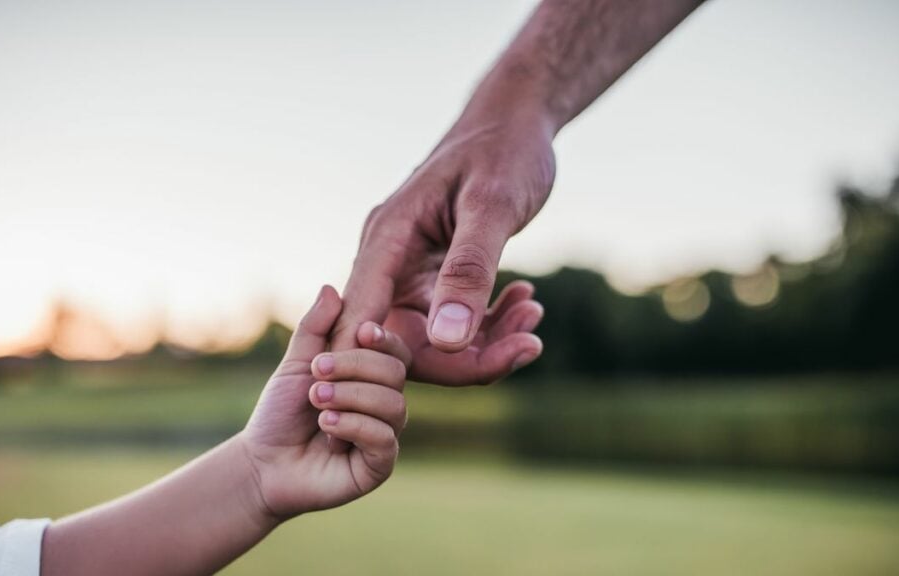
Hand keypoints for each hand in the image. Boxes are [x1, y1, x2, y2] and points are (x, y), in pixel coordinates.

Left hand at [241, 285, 409, 519]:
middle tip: (317, 374)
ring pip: (393, 404)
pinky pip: (384, 438)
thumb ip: (314, 329)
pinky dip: (353, 426)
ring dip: (350, 397)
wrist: (263, 463)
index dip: (384, 339)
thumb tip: (330, 288)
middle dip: (354, 367)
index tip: (361, 332)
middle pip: (395, 372)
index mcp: (370, 377)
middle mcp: (384, 403)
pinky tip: (326, 427)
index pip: (396, 350)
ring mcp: (384, 434)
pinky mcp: (379, 465)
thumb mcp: (296, 364)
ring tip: (317, 402)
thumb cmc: (281, 412)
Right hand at [333, 109, 552, 385]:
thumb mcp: (493, 207)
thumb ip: (468, 271)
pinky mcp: (434, 276)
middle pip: (401, 342)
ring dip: (485, 342)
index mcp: (386, 240)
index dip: (385, 365)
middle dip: (463, 358)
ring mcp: (409, 271)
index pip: (364, 322)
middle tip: (528, 345)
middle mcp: (388, 261)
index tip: (449, 379)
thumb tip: (448, 341)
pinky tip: (527, 303)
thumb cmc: (503, 150)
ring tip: (534, 317)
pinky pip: (452, 322)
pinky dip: (490, 324)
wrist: (516, 120)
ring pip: (432, 339)